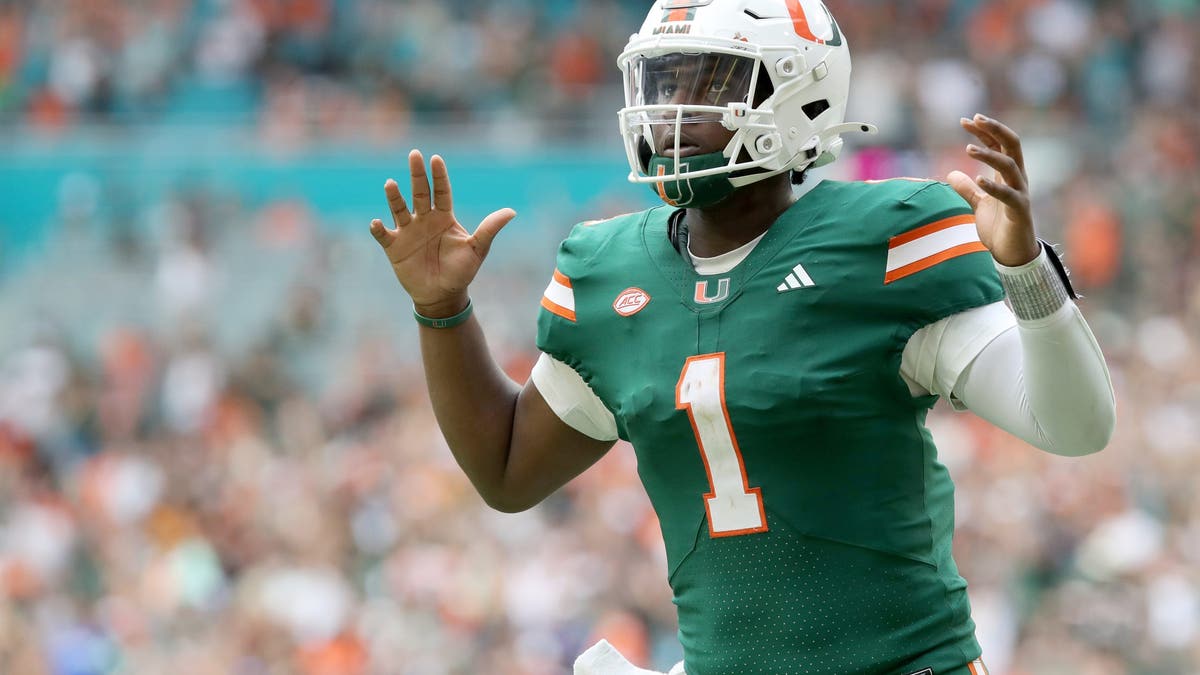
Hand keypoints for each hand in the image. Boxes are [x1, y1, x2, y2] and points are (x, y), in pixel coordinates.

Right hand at [370, 150, 516, 316]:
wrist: (442, 296)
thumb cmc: (461, 271)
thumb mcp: (477, 250)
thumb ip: (489, 229)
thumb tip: (512, 211)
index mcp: (444, 217)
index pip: (441, 191)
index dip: (439, 176)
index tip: (436, 159)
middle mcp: (424, 219)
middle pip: (420, 192)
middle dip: (417, 174)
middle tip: (414, 154)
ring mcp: (408, 231)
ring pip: (399, 209)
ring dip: (394, 197)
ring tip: (391, 184)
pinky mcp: (394, 247)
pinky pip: (383, 235)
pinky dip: (378, 229)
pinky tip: (377, 223)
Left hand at [947, 114, 1041, 266]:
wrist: (1012, 254)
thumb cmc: (999, 227)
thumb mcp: (979, 204)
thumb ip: (967, 189)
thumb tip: (951, 174)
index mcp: (1008, 175)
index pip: (999, 144)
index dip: (984, 131)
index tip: (965, 121)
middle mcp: (1017, 179)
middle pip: (1012, 145)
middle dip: (995, 129)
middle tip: (975, 118)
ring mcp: (1020, 193)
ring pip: (1009, 166)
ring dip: (989, 155)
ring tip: (967, 149)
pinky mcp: (1019, 211)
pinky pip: (1009, 195)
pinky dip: (994, 187)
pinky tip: (978, 179)